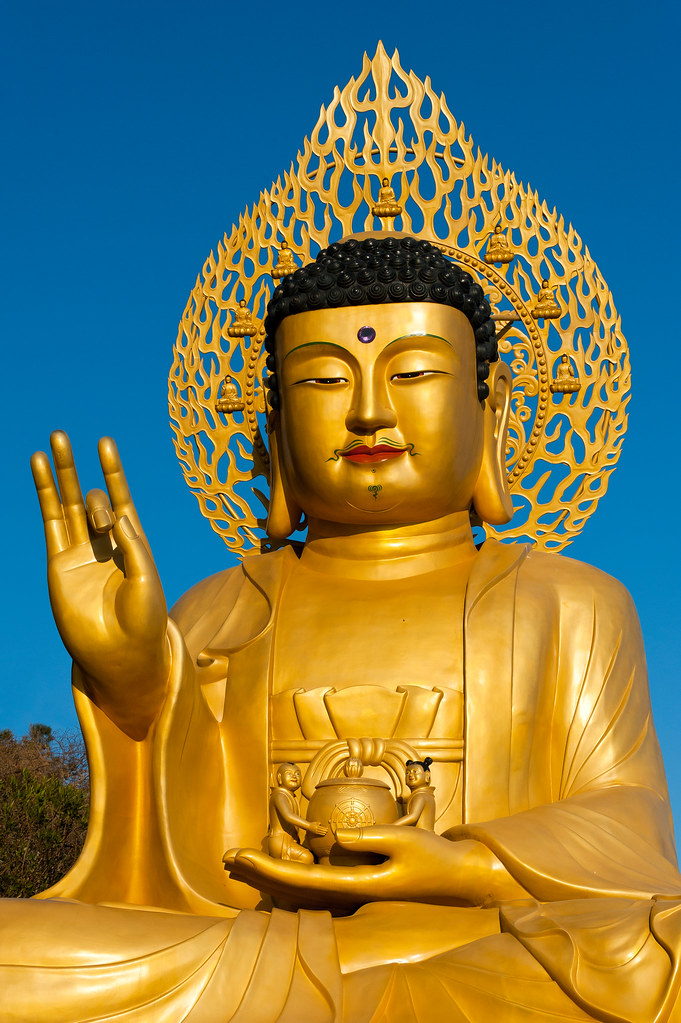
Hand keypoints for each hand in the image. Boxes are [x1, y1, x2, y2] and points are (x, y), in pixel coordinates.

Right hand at [31, 432, 169, 738]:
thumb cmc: (144, 619)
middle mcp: (105, 543)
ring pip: (69, 502)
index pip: (122, 498)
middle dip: (91, 483)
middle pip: (95, 498)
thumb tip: (117, 513)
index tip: (104, 443)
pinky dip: (45, 495)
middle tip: (80, 462)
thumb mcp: (147, 578)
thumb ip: (133, 545)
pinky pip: (50, 522)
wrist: (121, 654)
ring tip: (54, 440)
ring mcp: (80, 551)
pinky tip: (38, 468)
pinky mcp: (59, 563)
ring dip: (61, 472)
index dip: (113, 471)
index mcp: (132, 542)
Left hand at [224, 824, 523, 910]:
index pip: (297, 879)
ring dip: (267, 877)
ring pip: (297, 891)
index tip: (236, 853)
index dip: (263, 867)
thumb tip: (335, 837)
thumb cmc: (433, 856)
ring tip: (238, 863)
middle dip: (256, 873)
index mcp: (355, 885)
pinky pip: (312, 887)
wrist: (457, 879)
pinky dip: (287, 878)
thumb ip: (370, 838)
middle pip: (289, 889)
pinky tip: (273, 872)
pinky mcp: (355, 889)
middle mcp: (347, 896)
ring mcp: (350, 896)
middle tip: (225, 858)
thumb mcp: (405, 840)